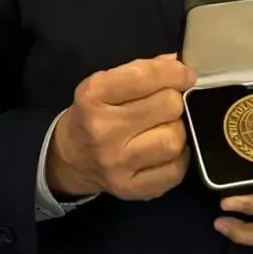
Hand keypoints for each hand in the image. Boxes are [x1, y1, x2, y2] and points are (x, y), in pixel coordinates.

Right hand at [47, 54, 195, 201]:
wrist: (69, 159)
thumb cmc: (93, 115)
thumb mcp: (105, 84)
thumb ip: (142, 71)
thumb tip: (179, 65)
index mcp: (93, 96)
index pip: (145, 77)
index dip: (174, 73)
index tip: (183, 76)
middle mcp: (103, 130)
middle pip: (168, 106)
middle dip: (174, 101)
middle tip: (166, 105)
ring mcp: (117, 163)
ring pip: (175, 139)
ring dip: (177, 130)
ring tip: (164, 128)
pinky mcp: (130, 188)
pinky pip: (176, 170)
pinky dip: (178, 158)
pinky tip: (164, 152)